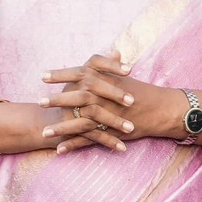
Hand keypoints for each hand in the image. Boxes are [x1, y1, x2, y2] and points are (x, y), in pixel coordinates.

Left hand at [38, 52, 174, 153]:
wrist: (161, 109)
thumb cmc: (142, 92)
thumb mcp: (123, 77)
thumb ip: (110, 67)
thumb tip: (107, 52)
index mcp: (105, 80)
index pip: (79, 74)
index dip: (60, 75)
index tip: (42, 76)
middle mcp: (105, 96)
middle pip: (76, 97)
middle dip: (56, 101)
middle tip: (39, 102)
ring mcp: (108, 116)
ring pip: (80, 122)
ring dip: (61, 128)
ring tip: (44, 133)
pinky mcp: (111, 132)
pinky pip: (90, 139)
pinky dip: (74, 145)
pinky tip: (60, 149)